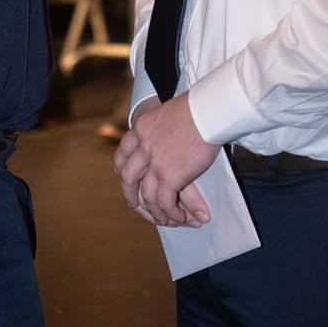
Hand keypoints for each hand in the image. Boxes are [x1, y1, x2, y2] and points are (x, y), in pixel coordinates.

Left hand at [114, 93, 217, 226]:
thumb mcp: (168, 112)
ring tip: (163, 219)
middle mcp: (143, 147)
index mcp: (141, 128)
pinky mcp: (169, 176)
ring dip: (155, 211)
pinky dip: (171, 213)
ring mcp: (154, 164)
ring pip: (147, 196)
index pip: (122, 152)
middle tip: (134, 204)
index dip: (121, 167)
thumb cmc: (197, 107)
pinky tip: (178, 217)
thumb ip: (162, 125)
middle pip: (128, 177)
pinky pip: (165, 202)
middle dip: (130, 194)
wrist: (206, 110)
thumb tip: (171, 130)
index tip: (122, 175)